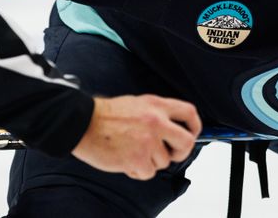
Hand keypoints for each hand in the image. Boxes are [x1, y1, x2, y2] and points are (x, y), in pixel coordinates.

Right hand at [71, 94, 201, 179]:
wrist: (82, 122)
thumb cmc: (106, 115)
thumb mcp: (137, 103)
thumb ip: (157, 114)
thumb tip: (172, 129)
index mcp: (157, 105)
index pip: (189, 113)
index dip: (195, 126)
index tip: (192, 133)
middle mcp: (156, 122)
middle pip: (186, 142)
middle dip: (181, 152)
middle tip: (170, 154)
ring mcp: (148, 141)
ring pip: (163, 162)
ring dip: (150, 162)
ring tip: (133, 153)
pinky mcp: (137, 158)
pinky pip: (148, 173)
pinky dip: (137, 171)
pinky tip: (126, 161)